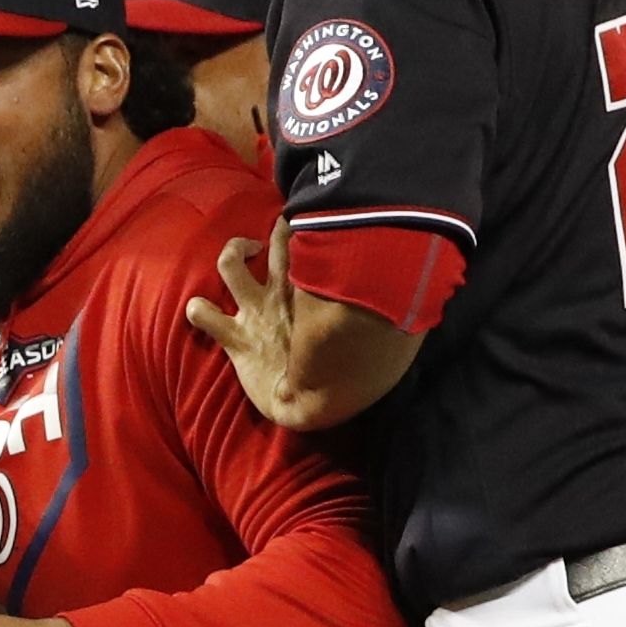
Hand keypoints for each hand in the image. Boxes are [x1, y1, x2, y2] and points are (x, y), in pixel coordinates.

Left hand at [192, 227, 422, 430]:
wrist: (322, 398)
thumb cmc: (358, 365)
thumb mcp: (383, 335)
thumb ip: (393, 314)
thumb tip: (429, 290)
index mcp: (320, 286)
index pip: (322, 243)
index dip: (321, 230)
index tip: (323, 228)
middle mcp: (287, 291)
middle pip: (279, 239)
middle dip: (280, 230)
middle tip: (285, 231)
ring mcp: (259, 312)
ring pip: (231, 263)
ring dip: (232, 252)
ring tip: (242, 250)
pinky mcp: (238, 339)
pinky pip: (205, 317)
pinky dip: (197, 311)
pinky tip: (196, 308)